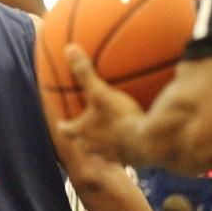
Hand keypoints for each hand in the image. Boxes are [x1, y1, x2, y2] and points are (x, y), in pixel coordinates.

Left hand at [57, 44, 143, 162]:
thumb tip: (69, 49)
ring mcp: (114, 156)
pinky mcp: (133, 161)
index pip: (66, 130)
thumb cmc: (120, 118)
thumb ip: (84, 72)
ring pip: (103, 152)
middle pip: (83, 144)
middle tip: (85, 129)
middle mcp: (95, 147)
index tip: (61, 123)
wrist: (150, 144)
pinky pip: (126, 156)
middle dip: (83, 137)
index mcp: (83, 132)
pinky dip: (127, 149)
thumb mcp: (100, 92)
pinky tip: (136, 141)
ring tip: (110, 137)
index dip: (63, 125)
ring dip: (104, 145)